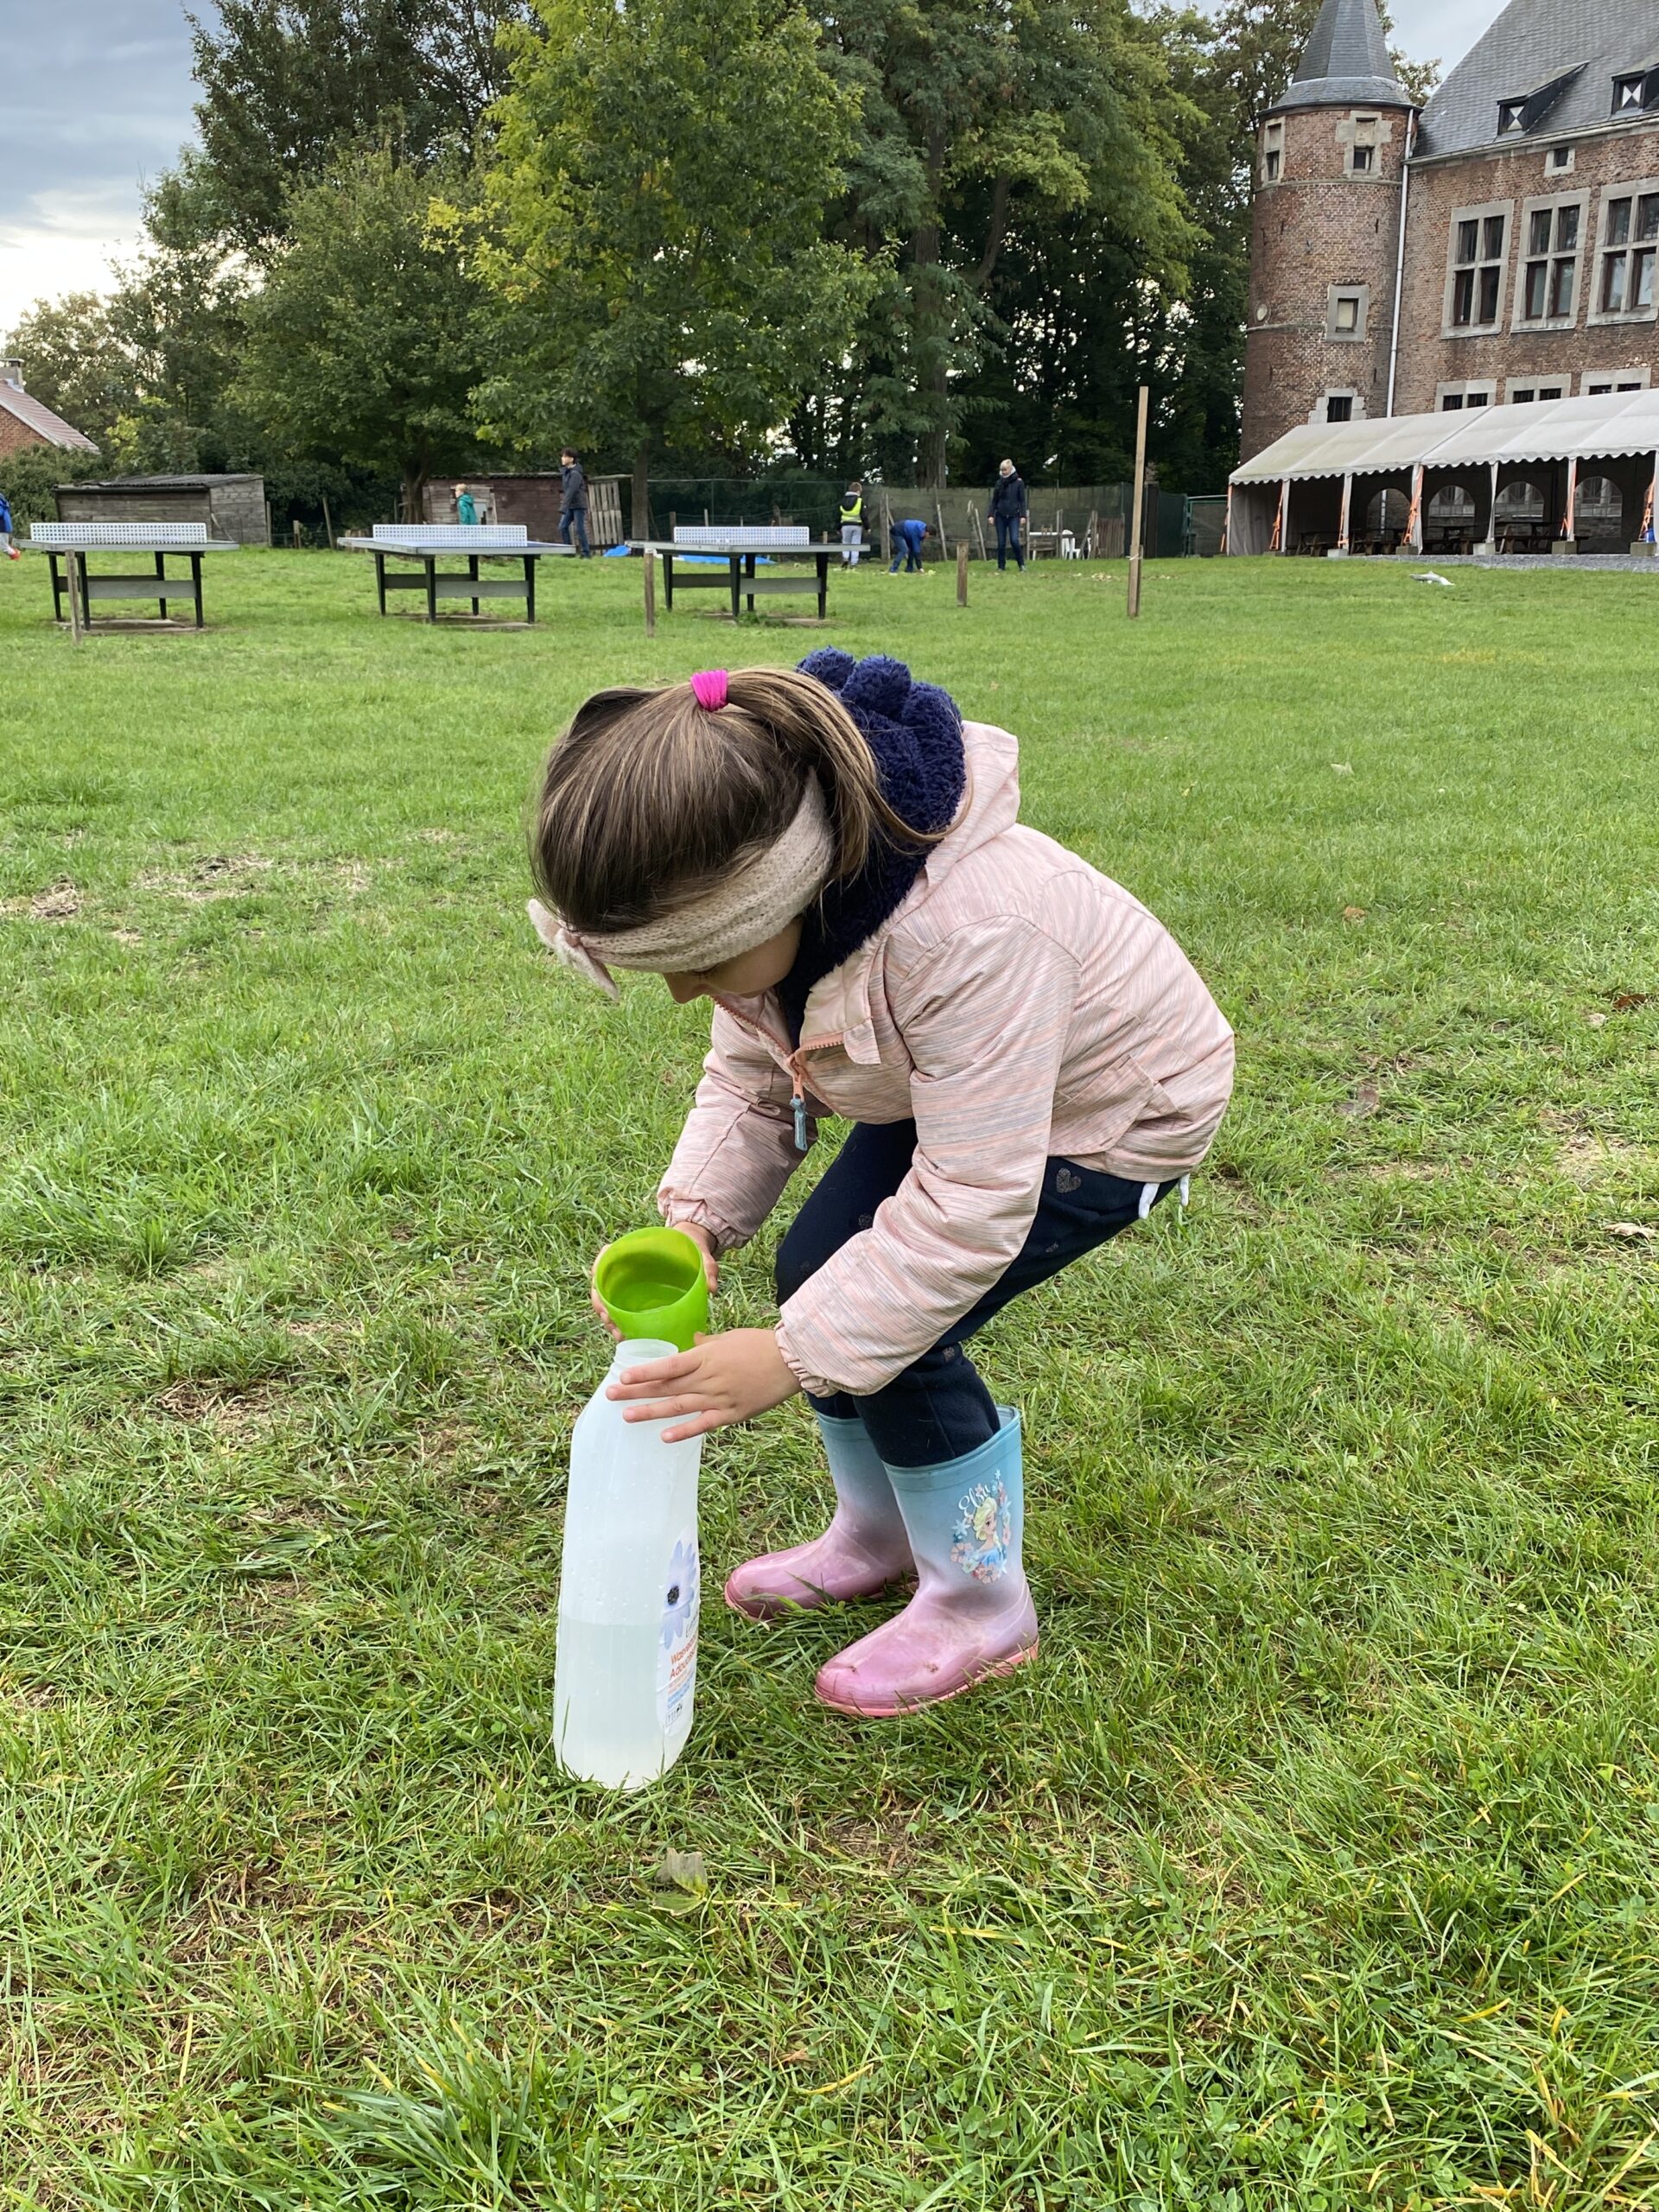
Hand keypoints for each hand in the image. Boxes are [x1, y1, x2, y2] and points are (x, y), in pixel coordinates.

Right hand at [590, 1223, 718, 1339]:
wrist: (694, 1247)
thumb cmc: (692, 1245)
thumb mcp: (700, 1250)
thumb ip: (707, 1265)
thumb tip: (711, 1289)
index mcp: (637, 1248)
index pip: (607, 1255)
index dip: (599, 1269)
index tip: (598, 1282)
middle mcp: (628, 1265)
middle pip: (602, 1282)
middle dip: (601, 1302)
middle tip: (609, 1319)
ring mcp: (630, 1281)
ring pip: (608, 1299)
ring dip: (608, 1316)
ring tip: (617, 1332)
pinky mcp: (636, 1295)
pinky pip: (621, 1309)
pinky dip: (619, 1321)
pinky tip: (625, 1335)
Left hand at [607, 1328, 799, 1442]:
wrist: (792, 1361)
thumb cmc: (761, 1344)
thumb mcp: (730, 1337)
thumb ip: (708, 1343)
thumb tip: (691, 1341)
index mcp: (706, 1357)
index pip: (668, 1365)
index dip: (644, 1372)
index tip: (622, 1377)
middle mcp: (708, 1378)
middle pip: (666, 1386)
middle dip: (636, 1391)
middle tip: (610, 1396)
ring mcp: (719, 1398)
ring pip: (678, 1406)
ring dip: (651, 1412)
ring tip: (627, 1416)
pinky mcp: (732, 1414)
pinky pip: (704, 1424)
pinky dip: (684, 1431)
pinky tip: (665, 1436)